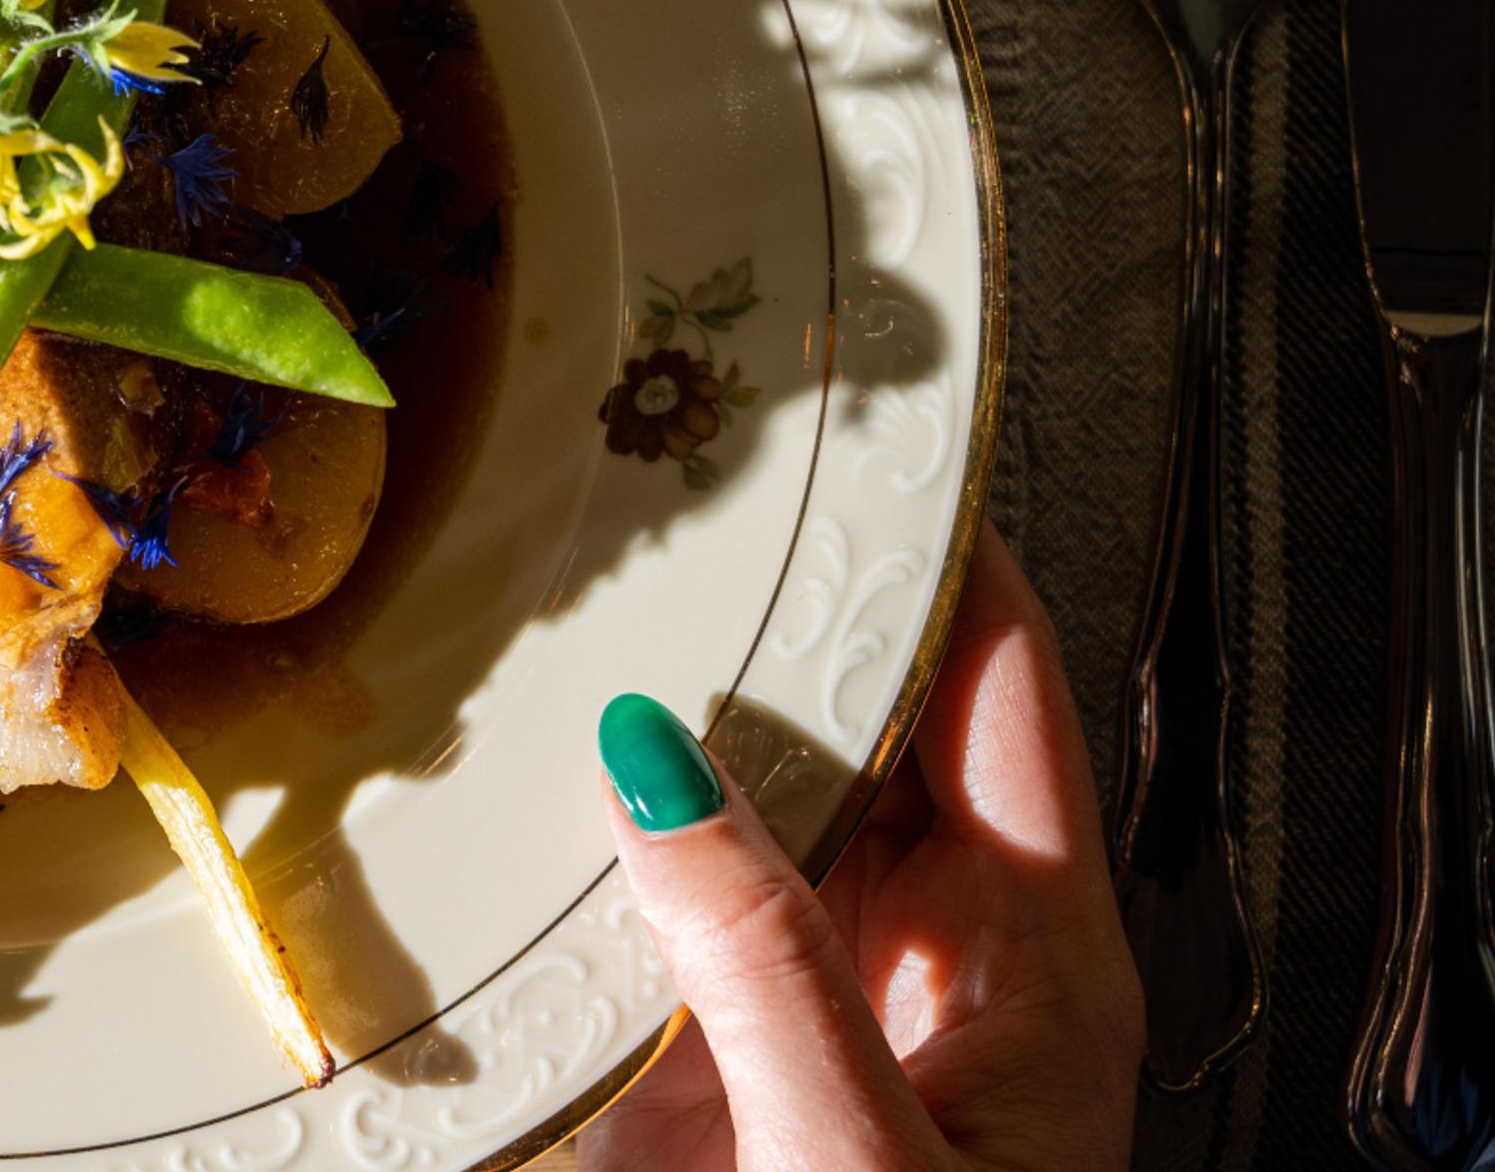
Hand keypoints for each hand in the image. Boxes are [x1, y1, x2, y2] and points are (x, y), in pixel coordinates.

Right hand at [584, 529, 1141, 1171]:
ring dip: (670, 722)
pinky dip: (583, 838)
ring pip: (743, 801)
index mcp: (1035, 964)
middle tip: (690, 509)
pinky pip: (643, 903)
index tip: (873, 453)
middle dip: (783, 616)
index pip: (1001, 693)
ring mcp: (810, 999)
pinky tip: (520, 789)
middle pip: (861, 726)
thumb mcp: (858, 1154)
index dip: (948, 561)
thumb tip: (660, 772)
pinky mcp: (701, 1056)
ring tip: (587, 615)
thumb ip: (764, 965)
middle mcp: (926, 958)